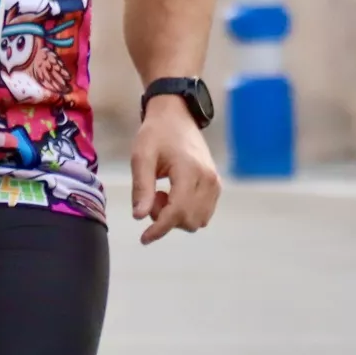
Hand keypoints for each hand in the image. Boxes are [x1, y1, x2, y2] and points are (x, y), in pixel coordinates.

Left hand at [130, 100, 220, 244]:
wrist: (176, 116)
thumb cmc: (156, 133)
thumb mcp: (141, 156)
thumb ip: (141, 187)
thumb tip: (139, 217)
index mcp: (190, 171)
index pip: (177, 212)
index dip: (160, 229)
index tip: (144, 238)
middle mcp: (208, 179)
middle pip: (188, 220)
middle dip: (166, 218)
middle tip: (151, 196)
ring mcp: (215, 183)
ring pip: (198, 220)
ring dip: (176, 216)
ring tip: (162, 193)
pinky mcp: (216, 185)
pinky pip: (203, 213)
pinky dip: (186, 212)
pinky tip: (173, 194)